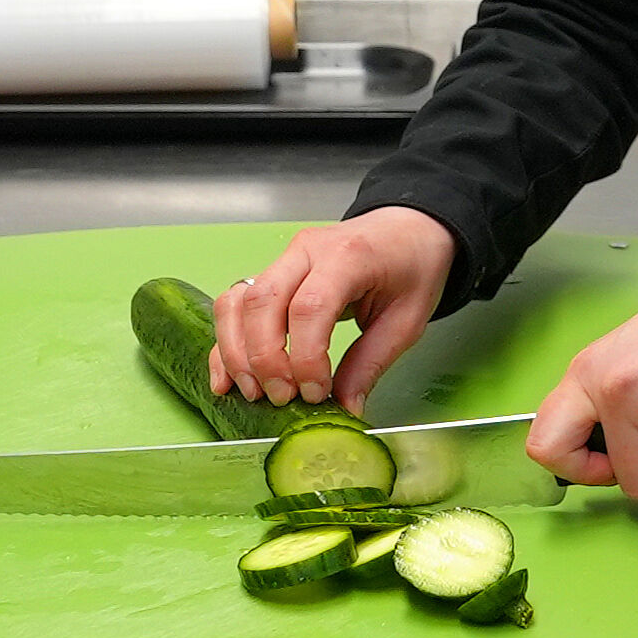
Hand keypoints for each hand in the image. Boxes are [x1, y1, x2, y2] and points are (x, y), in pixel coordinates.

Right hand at [214, 208, 458, 414]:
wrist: (407, 228)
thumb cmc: (412, 267)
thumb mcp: (407, 320)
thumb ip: (371, 364)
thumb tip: (344, 409)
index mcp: (348, 256)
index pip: (309, 307)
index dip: (305, 357)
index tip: (314, 393)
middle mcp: (306, 251)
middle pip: (263, 302)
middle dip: (264, 359)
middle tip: (282, 398)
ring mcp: (284, 259)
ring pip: (238, 301)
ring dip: (236, 353)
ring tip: (254, 393)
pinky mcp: (271, 273)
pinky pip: (235, 305)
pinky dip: (226, 343)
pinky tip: (227, 379)